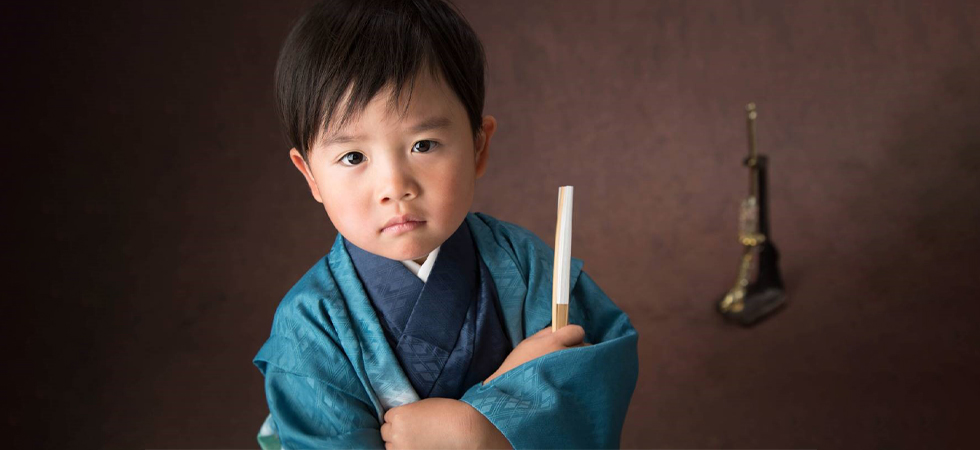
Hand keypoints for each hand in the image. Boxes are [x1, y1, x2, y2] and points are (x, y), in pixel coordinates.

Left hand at [381, 398, 510, 448]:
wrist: (464, 431)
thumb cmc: (448, 414)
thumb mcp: (423, 406)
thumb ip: (409, 413)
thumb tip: (402, 421)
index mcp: (399, 415)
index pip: (387, 416)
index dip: (398, 418)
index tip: (406, 420)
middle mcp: (396, 433)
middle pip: (385, 432)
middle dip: (395, 430)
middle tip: (410, 431)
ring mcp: (402, 448)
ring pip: (390, 446)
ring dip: (398, 443)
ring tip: (414, 440)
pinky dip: (405, 449)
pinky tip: (418, 446)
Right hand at [484, 324, 587, 383]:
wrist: (510, 395)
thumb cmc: (518, 366)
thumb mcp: (528, 343)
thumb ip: (548, 332)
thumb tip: (564, 328)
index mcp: (553, 342)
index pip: (577, 331)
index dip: (572, 335)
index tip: (566, 340)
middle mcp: (565, 356)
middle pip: (585, 346)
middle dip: (577, 349)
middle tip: (564, 357)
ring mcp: (571, 374)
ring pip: (588, 363)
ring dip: (580, 364)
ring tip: (566, 371)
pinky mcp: (573, 389)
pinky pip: (586, 379)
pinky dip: (580, 378)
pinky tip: (568, 381)